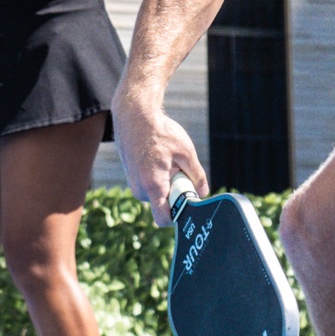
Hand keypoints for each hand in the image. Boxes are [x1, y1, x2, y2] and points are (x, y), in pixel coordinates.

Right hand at [113, 92, 207, 226]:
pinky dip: (156, 177)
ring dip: (165, 184)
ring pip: (156, 194)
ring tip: (167, 161)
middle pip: (163, 204)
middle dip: (174, 193)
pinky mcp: (131, 177)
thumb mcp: (186, 152)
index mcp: (153, 186)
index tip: (187, 205)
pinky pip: (148, 185)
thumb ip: (197, 175)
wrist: (134, 116)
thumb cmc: (160, 132)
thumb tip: (203, 192)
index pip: (163, 219)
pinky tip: (158, 158)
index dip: (177, 217)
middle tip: (178, 170)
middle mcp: (140, 189)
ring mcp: (133, 183)